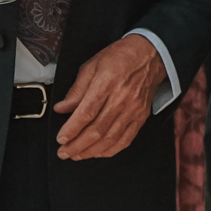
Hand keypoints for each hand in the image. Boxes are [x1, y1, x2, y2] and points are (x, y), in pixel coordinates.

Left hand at [55, 34, 165, 160]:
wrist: (149, 55)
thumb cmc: (119, 57)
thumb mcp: (92, 65)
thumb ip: (76, 90)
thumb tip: (61, 108)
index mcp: (106, 83)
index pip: (86, 113)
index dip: (72, 129)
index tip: (61, 139)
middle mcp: (121, 98)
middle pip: (97, 130)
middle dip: (77, 145)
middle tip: (64, 152)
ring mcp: (133, 109)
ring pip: (110, 138)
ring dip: (91, 151)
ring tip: (77, 155)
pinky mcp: (141, 116)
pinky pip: (125, 139)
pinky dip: (110, 150)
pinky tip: (98, 152)